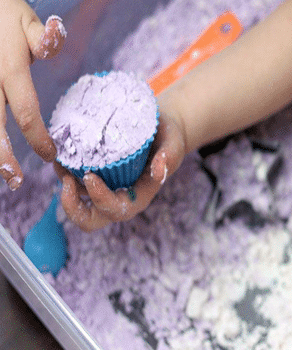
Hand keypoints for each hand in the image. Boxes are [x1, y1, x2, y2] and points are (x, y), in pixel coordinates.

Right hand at [0, 0, 65, 189]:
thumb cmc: (4, 14)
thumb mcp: (27, 21)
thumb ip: (44, 37)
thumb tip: (58, 31)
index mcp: (8, 70)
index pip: (26, 111)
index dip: (38, 137)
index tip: (51, 155)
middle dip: (3, 156)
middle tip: (15, 181)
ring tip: (0, 173)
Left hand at [55, 111, 184, 231]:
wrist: (161, 129)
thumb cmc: (169, 139)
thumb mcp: (174, 145)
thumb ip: (169, 156)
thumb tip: (159, 168)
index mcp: (138, 198)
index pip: (116, 209)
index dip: (100, 198)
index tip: (90, 176)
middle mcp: (119, 199)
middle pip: (90, 220)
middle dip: (73, 209)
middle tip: (67, 182)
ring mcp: (104, 190)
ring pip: (77, 204)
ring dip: (63, 187)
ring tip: (60, 162)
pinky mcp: (94, 177)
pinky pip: (73, 183)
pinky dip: (64, 171)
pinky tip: (62, 152)